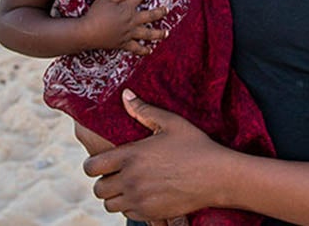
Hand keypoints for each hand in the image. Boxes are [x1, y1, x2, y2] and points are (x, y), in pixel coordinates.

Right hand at [79, 0, 167, 54]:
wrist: (87, 33)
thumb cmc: (94, 14)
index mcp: (127, 8)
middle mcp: (131, 20)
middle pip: (150, 16)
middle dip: (160, 12)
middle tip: (166, 10)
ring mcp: (129, 33)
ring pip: (148, 34)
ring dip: (158, 33)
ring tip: (166, 33)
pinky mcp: (124, 44)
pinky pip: (136, 48)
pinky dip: (143, 50)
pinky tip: (149, 51)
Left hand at [84, 90, 226, 220]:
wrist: (217, 176)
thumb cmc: (196, 145)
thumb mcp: (171, 122)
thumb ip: (143, 110)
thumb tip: (125, 94)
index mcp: (131, 156)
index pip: (91, 167)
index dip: (93, 164)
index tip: (102, 162)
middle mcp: (131, 180)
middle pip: (97, 189)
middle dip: (104, 181)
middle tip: (116, 174)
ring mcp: (140, 199)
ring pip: (109, 204)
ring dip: (115, 195)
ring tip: (128, 185)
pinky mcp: (150, 214)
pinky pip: (128, 214)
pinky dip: (130, 206)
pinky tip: (143, 194)